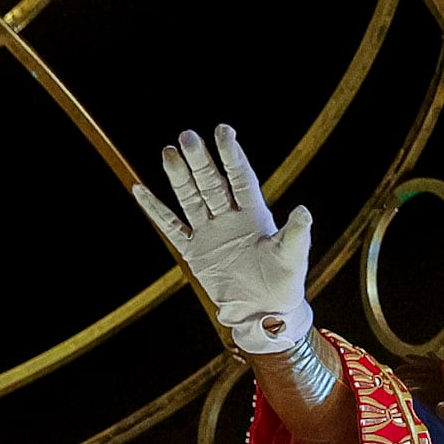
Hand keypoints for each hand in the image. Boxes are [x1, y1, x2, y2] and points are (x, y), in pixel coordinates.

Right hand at [131, 125, 313, 353]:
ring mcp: (209, 232)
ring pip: (190, 198)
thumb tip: (304, 211)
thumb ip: (296, 233)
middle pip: (211, 182)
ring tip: (168, 152)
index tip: (223, 130)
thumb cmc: (284, 283)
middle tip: (187, 136)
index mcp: (254, 214)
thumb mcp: (292, 257)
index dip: (231, 155)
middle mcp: (229, 217)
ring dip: (179, 177)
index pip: (240, 177)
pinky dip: (155, 210)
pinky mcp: (193, 251)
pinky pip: (171, 227)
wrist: (264, 313)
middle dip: (200, 160)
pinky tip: (139, 189)